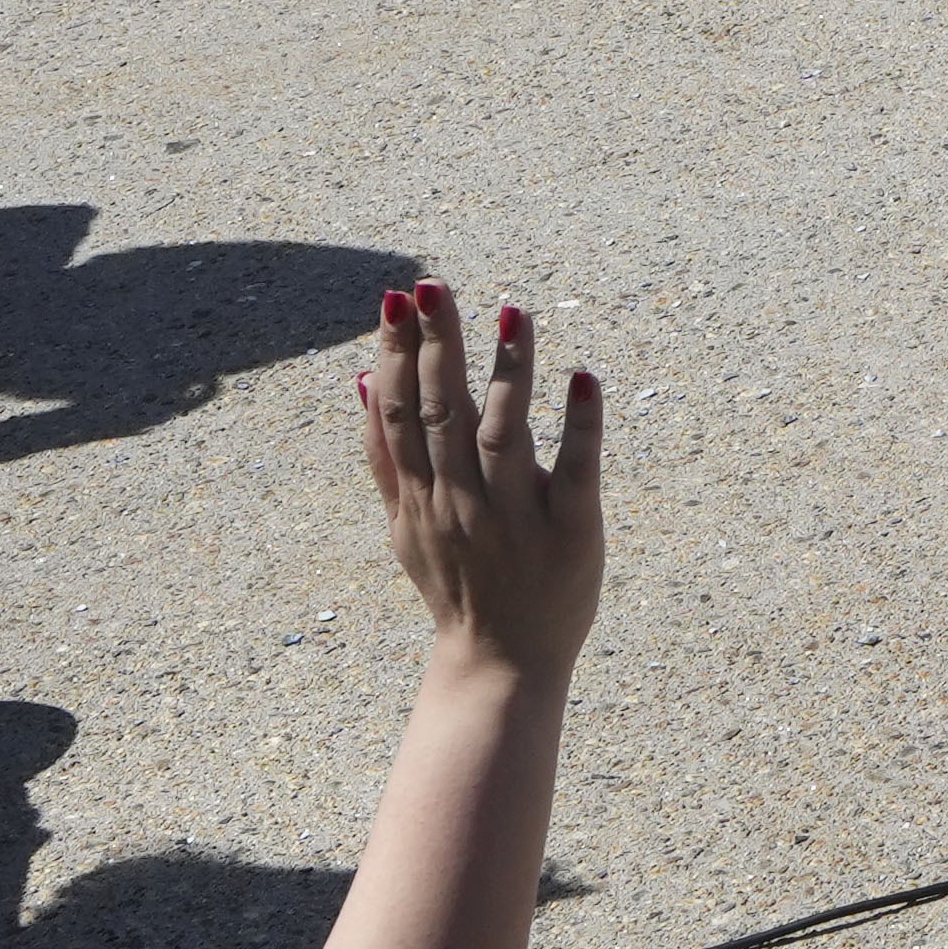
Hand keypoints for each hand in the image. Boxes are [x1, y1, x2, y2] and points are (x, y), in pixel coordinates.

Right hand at [356, 281, 604, 692]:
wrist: (500, 665)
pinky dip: (582, 423)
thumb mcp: (403, 523)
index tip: (395, 297)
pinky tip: (584, 377)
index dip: (397, 353)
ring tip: (514, 311)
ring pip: (506, 433)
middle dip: (438, 346)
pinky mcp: (572, 529)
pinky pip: (577, 470)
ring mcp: (517, 515)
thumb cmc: (456, 583)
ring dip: (508, 371)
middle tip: (433, 284)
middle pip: (444, 413)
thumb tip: (363, 378)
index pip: (401, 414)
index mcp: (420, 496)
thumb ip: (382, 456)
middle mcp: (462, 501)